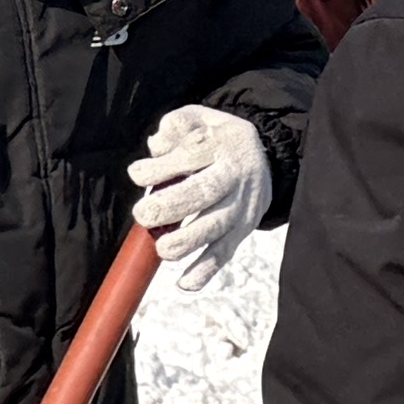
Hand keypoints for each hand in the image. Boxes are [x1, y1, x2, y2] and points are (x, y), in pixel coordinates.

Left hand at [129, 103, 270, 285]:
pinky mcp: (241, 230)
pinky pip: (224, 253)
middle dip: (171, 206)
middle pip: (205, 192)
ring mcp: (240, 207)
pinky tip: (185, 284)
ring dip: (187, 242)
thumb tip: (157, 144)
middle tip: (143, 215)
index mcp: (223, 145)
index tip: (138, 174)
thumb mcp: (202, 119)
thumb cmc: (216, 139)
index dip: (162, 167)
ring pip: (216, 227)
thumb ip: (178, 125)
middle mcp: (235, 177)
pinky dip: (206, 271)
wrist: (265, 157)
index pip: (192, 155)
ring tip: (162, 248)